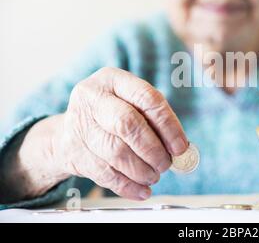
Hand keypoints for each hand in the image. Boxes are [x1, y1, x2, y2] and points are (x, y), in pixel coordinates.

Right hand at [51, 67, 187, 199]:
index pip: (147, 98)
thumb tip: (180, 148)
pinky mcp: (73, 151)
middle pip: (128, 124)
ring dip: (142, 170)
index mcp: (113, 79)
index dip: (168, 125)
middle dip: (153, 149)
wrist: (67, 131)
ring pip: (116, 152)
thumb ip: (154, 120)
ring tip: (154, 175)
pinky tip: (142, 190)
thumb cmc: (110, 115)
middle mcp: (92, 98)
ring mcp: (79, 124)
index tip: (181, 146)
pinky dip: (128, 186)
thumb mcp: (130, 104)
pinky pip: (105, 174)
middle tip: (166, 164)